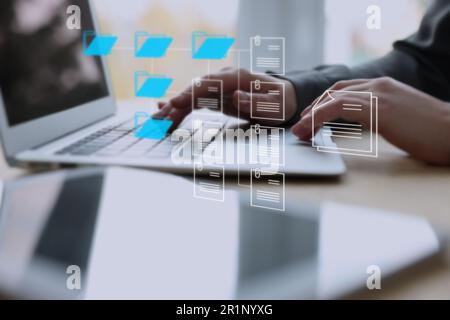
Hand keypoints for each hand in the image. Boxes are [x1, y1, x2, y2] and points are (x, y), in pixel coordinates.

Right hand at [153, 68, 297, 126]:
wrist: (284, 98)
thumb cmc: (281, 102)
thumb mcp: (275, 105)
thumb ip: (256, 101)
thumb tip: (236, 96)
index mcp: (238, 78)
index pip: (209, 85)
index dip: (190, 94)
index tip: (175, 104)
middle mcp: (225, 79)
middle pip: (195, 90)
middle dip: (175, 105)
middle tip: (158, 120)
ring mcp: (219, 87)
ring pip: (192, 96)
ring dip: (174, 109)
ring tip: (157, 122)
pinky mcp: (217, 97)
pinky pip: (195, 101)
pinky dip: (181, 107)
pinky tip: (166, 110)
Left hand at [292, 77, 449, 164]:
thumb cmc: (430, 131)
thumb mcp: (399, 117)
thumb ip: (378, 113)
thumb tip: (360, 121)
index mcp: (383, 86)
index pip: (344, 89)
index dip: (323, 103)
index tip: (311, 118)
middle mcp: (378, 85)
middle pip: (334, 91)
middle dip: (314, 108)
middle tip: (300, 125)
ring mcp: (378, 94)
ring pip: (333, 98)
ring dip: (311, 115)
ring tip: (299, 131)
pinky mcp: (378, 107)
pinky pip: (339, 107)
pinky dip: (319, 116)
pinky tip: (311, 128)